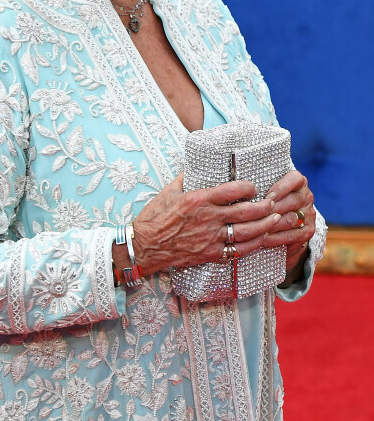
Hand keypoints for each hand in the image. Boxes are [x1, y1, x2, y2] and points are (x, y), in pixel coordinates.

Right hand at [128, 173, 282, 275]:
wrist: (145, 246)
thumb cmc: (155, 217)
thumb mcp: (169, 191)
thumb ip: (185, 178)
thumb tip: (194, 166)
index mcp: (199, 200)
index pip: (231, 190)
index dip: (247, 187)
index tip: (253, 186)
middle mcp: (208, 219)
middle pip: (246, 212)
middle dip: (265, 207)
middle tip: (274, 203)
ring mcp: (211, 238)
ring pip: (247, 233)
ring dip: (265, 226)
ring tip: (276, 219)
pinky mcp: (211, 254)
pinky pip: (238, 251)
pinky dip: (253, 245)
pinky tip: (261, 240)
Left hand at [260, 170, 315, 285]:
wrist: (284, 225)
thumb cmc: (268, 204)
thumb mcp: (266, 191)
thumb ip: (258, 186)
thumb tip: (235, 180)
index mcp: (298, 183)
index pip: (295, 179)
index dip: (281, 187)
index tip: (267, 196)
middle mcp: (306, 197)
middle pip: (292, 201)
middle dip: (271, 209)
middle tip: (255, 215)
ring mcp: (309, 215)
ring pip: (290, 219)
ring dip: (271, 224)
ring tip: (255, 228)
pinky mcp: (308, 231)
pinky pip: (293, 236)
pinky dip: (277, 238)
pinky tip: (263, 239)